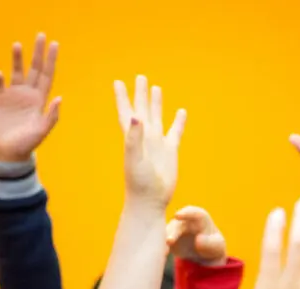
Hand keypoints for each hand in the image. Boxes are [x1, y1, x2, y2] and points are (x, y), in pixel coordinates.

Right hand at [0, 33, 60, 161]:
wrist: (9, 154)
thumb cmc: (28, 145)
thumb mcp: (42, 131)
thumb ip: (51, 115)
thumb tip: (60, 98)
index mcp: (40, 101)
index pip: (47, 76)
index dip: (51, 60)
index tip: (54, 44)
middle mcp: (28, 96)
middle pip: (34, 69)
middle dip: (38, 52)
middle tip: (41, 35)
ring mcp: (13, 97)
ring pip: (16, 73)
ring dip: (17, 59)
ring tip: (18, 44)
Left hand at [114, 76, 186, 207]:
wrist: (150, 200)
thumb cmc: (138, 182)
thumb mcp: (134, 159)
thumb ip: (134, 138)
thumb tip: (137, 116)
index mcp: (132, 137)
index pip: (126, 112)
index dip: (122, 97)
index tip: (118, 82)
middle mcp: (144, 137)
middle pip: (142, 110)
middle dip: (140, 94)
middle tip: (140, 77)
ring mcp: (158, 144)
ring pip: (158, 118)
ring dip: (157, 104)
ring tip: (157, 89)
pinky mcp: (170, 151)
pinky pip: (175, 132)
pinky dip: (178, 122)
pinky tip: (181, 112)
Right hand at [166, 206, 226, 265]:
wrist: (205, 253)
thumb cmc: (213, 244)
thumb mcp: (216, 245)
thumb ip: (209, 242)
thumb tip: (198, 240)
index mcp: (199, 217)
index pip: (192, 212)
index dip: (185, 213)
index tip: (177, 216)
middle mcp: (184, 220)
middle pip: (177, 224)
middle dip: (172, 231)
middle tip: (170, 241)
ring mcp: (175, 229)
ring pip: (167, 233)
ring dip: (164, 240)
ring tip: (166, 251)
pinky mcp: (169, 239)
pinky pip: (163, 242)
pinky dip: (162, 247)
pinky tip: (163, 254)